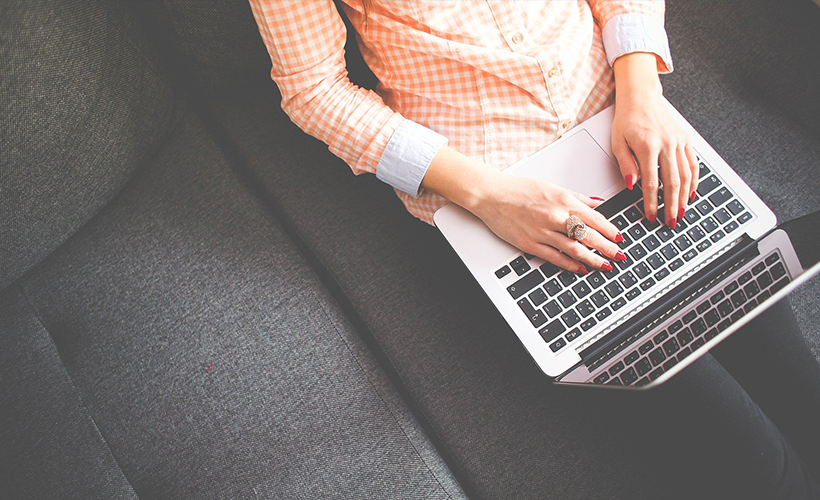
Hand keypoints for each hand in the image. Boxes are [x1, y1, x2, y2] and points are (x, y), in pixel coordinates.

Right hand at [467, 172, 624, 273]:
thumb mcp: (552, 187)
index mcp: (563, 201)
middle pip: (589, 236)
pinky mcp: (530, 244)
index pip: (595, 218)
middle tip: (620, 256)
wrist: (492, 195)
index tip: (620, 238)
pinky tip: (581, 268)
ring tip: (605, 266)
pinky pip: (555, 257)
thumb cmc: (519, 189)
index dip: (610, 230)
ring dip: (593, 259)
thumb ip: (577, 197)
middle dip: (608, 248)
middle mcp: (555, 217)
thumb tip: (596, 203)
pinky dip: (571, 264)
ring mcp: (543, 232)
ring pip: (575, 249)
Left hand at [611, 53, 698, 227]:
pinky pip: (693, 163)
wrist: (641, 97)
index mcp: (648, 146)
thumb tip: (632, 185)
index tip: (651, 216)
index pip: (651, 183)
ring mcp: (679, 142)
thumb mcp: (617, 142)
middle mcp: (667, 144)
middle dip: (672, 205)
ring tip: (682, 212)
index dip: (652, 203)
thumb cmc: (627, 119)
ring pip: (686, 175)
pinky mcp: (685, 139)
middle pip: (672, 182)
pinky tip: (691, 193)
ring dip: (685, 197)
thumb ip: (626, 165)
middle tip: (671, 222)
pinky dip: (694, 180)